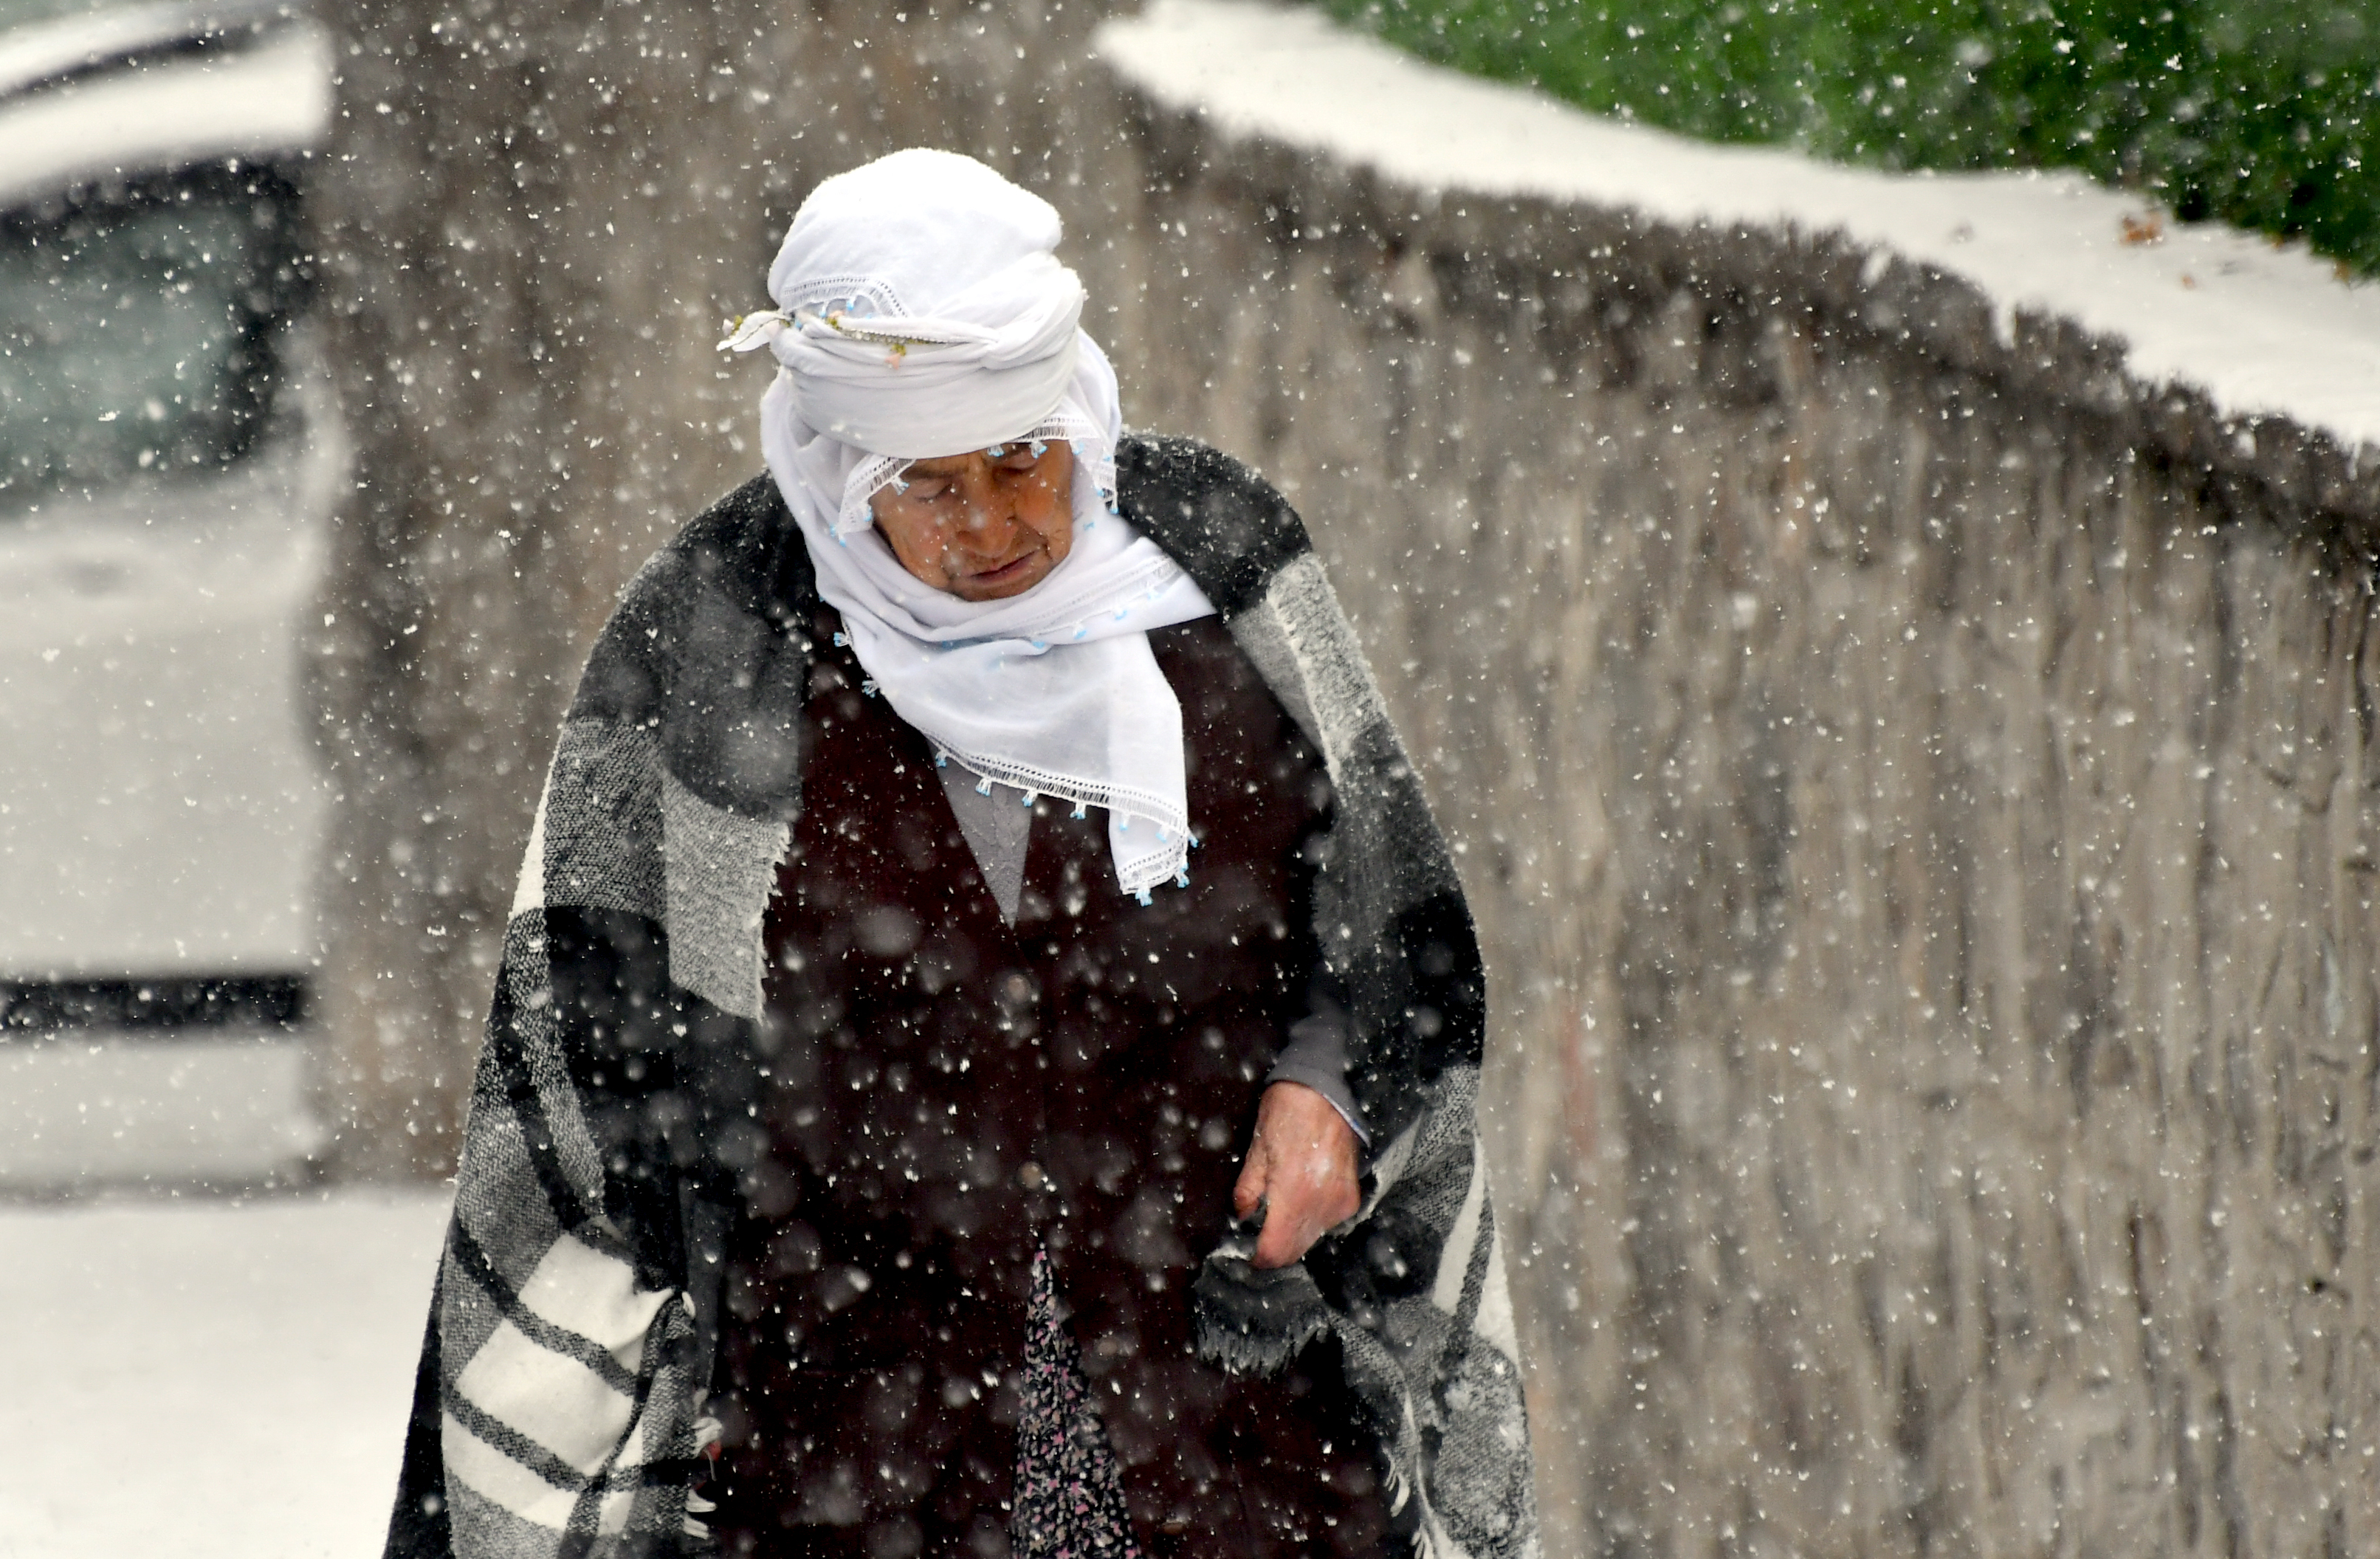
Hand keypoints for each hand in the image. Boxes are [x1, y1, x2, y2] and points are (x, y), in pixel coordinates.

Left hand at [1232, 1081, 1361, 1269]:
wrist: (1325, 1091)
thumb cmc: (1287, 1113)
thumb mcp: (1256, 1151)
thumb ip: (1248, 1192)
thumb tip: (1243, 1216)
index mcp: (1293, 1196)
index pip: (1276, 1251)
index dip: (1259, 1258)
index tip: (1248, 1254)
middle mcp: (1321, 1205)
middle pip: (1295, 1250)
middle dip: (1274, 1248)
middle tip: (1258, 1235)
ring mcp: (1340, 1203)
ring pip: (1311, 1238)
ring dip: (1293, 1235)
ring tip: (1278, 1212)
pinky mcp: (1351, 1197)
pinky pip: (1327, 1222)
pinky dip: (1312, 1219)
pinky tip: (1300, 1199)